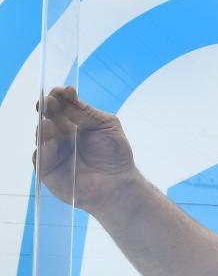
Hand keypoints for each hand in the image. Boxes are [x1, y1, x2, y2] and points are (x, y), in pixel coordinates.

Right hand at [34, 86, 138, 212]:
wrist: (118, 184)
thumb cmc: (115, 154)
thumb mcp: (106, 125)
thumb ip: (86, 111)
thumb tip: (68, 91)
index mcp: (74, 122)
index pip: (61, 105)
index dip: (58, 97)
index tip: (60, 91)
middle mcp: (61, 134)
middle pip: (48, 117)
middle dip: (48, 108)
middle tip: (50, 102)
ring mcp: (53, 151)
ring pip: (41, 136)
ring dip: (44, 128)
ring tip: (49, 123)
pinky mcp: (48, 169)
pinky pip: (40, 157)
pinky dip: (43, 149)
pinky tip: (50, 143)